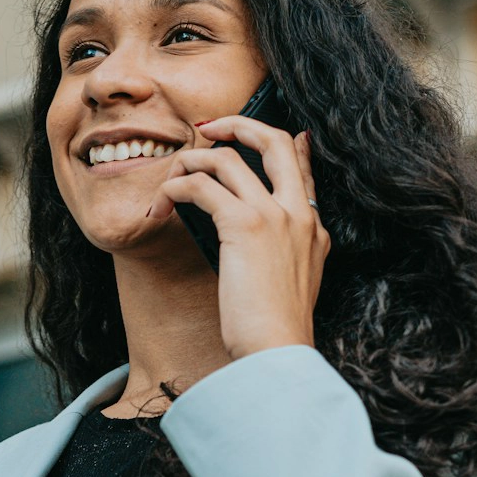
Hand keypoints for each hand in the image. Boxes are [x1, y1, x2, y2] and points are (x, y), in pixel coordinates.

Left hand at [145, 117, 329, 360]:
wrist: (279, 351)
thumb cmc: (275, 333)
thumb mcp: (293, 288)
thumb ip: (285, 257)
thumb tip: (254, 245)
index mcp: (314, 231)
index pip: (304, 170)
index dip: (292, 144)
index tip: (281, 134)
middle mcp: (299, 215)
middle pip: (275, 141)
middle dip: (238, 125)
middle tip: (208, 130)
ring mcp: (276, 216)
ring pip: (227, 158)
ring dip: (191, 162)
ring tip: (171, 184)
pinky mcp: (245, 225)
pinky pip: (202, 185)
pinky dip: (175, 188)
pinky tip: (162, 206)